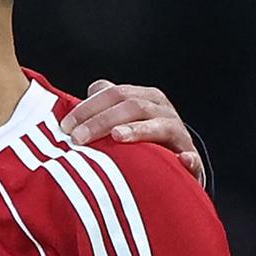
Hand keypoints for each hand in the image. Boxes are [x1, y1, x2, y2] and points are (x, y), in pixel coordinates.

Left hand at [57, 79, 203, 184]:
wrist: (174, 162)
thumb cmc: (137, 142)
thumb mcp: (117, 122)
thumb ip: (96, 113)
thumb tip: (65, 117)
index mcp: (143, 97)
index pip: (114, 93)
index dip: (88, 107)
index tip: (65, 126)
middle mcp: (161, 110)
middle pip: (132, 106)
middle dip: (102, 121)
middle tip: (78, 138)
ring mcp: (178, 132)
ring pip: (159, 125)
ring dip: (138, 130)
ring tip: (117, 136)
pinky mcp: (190, 157)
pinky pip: (191, 157)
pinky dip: (187, 159)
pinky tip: (181, 161)